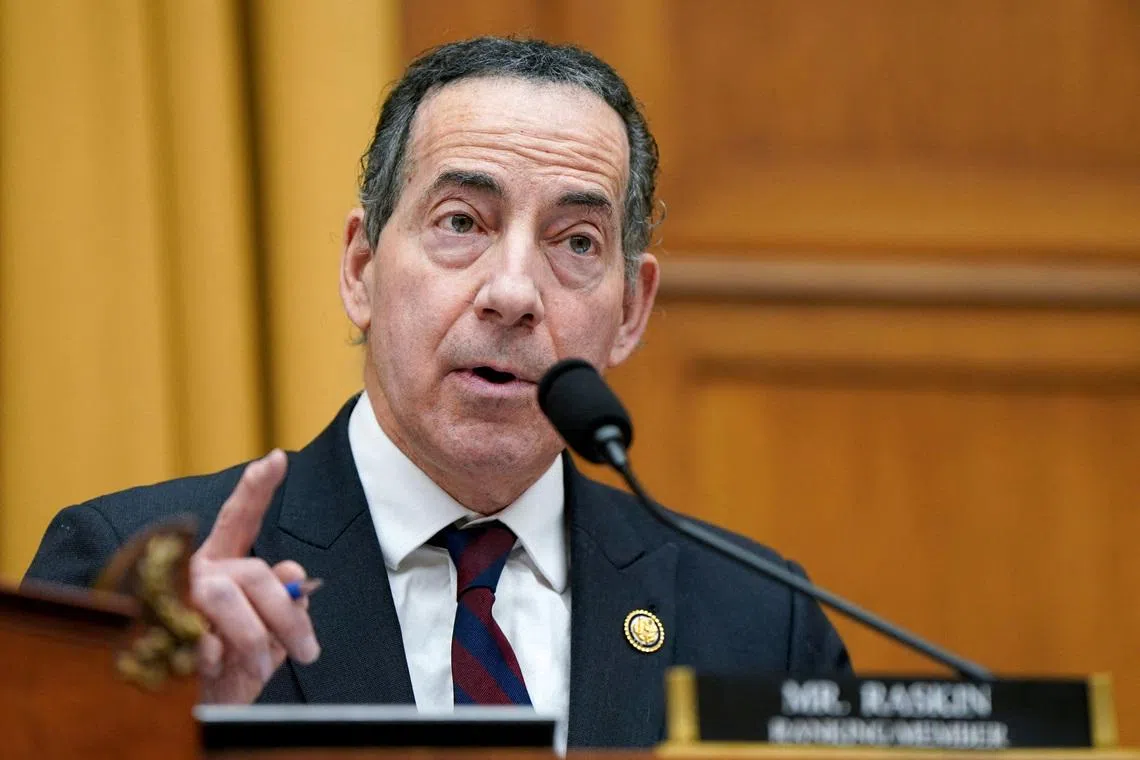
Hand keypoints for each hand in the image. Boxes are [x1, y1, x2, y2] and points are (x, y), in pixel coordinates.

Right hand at [191, 450, 320, 702]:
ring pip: (230, 599)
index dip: (257, 489)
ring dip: (255, 640)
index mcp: (223, 564)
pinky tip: (214, 667)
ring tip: (259, 668)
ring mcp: (175, 595)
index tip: (276, 458)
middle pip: (256, 573)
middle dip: (287, 615)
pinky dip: (218, 657)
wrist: (197, 709)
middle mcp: (197, 571)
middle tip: (309, 651)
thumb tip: (294, 570)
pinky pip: (200, 634)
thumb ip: (284, 600)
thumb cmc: (235, 665)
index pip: (240, 519)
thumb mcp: (271, 633)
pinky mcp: (157, 627)